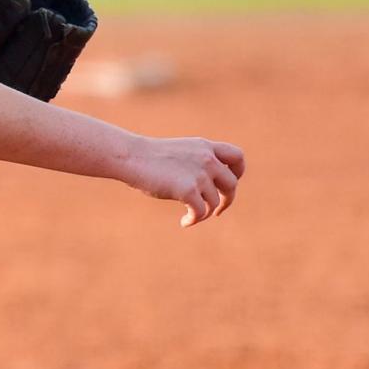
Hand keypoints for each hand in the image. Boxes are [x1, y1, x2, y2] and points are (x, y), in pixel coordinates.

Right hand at [124, 136, 245, 227]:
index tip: (227, 183)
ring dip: (205, 213)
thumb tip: (211, 188)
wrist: (131, 156)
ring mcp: (198, 174)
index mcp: (204, 146)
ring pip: (214, 202)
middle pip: (232, 183)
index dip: (238, 172)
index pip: (237, 156)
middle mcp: (206, 158)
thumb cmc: (148, 157)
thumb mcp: (180, 153)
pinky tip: (184, 222)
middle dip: (227, 199)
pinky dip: (194, 220)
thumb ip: (197, 163)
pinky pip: (200, 212)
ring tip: (191, 216)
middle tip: (217, 209)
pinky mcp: (188, 189)